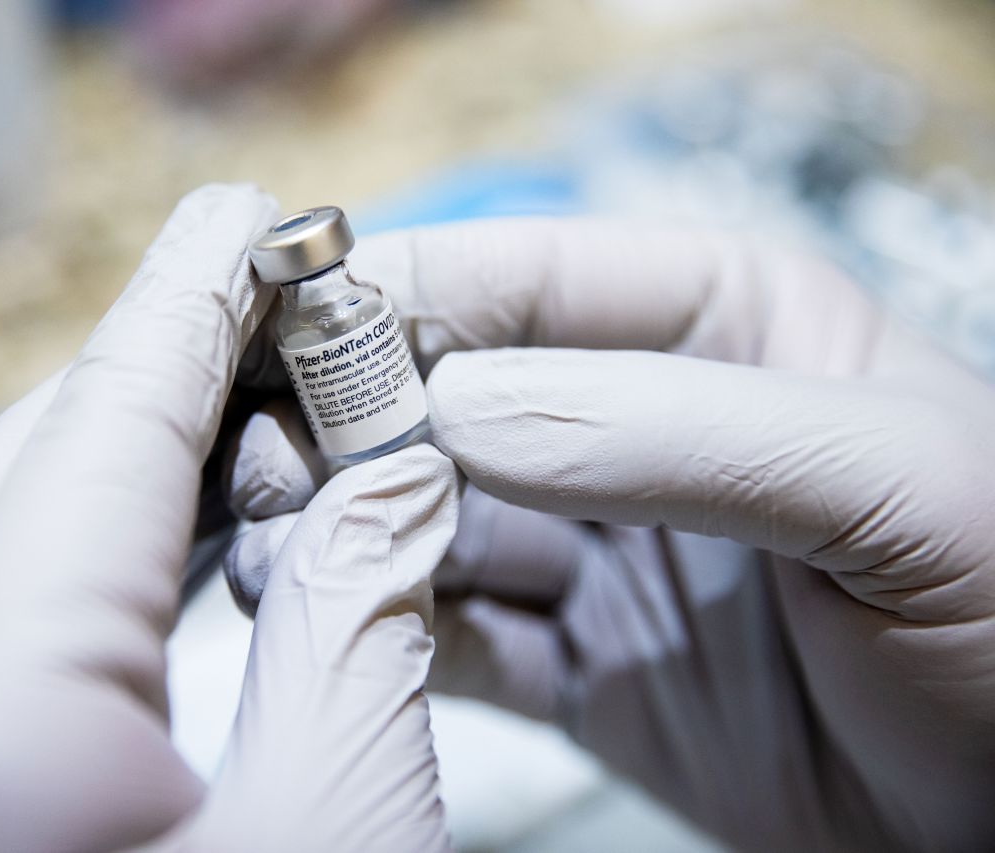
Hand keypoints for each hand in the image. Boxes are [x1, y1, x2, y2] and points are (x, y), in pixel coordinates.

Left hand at [0, 185, 458, 852]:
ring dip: (137, 482)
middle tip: (287, 320)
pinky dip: (96, 580)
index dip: (192, 311)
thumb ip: (360, 632)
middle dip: (167, 387)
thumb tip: (395, 481)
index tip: (251, 221)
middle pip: (27, 476)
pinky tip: (186, 553)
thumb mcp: (336, 830)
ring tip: (262, 427)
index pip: (103, 436)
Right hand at [225, 218, 994, 851]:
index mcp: (723, 329)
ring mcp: (604, 549)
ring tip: (265, 536)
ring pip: (436, 517)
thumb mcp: (887, 485)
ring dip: (346, 522)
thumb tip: (462, 406)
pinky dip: (384, 624)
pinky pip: (461, 633)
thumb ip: (678, 432)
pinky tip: (322, 617)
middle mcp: (642, 429)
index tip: (294, 323)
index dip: (408, 292)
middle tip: (262, 451)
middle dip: (353, 418)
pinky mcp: (583, 665)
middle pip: (458, 396)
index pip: (534, 279)